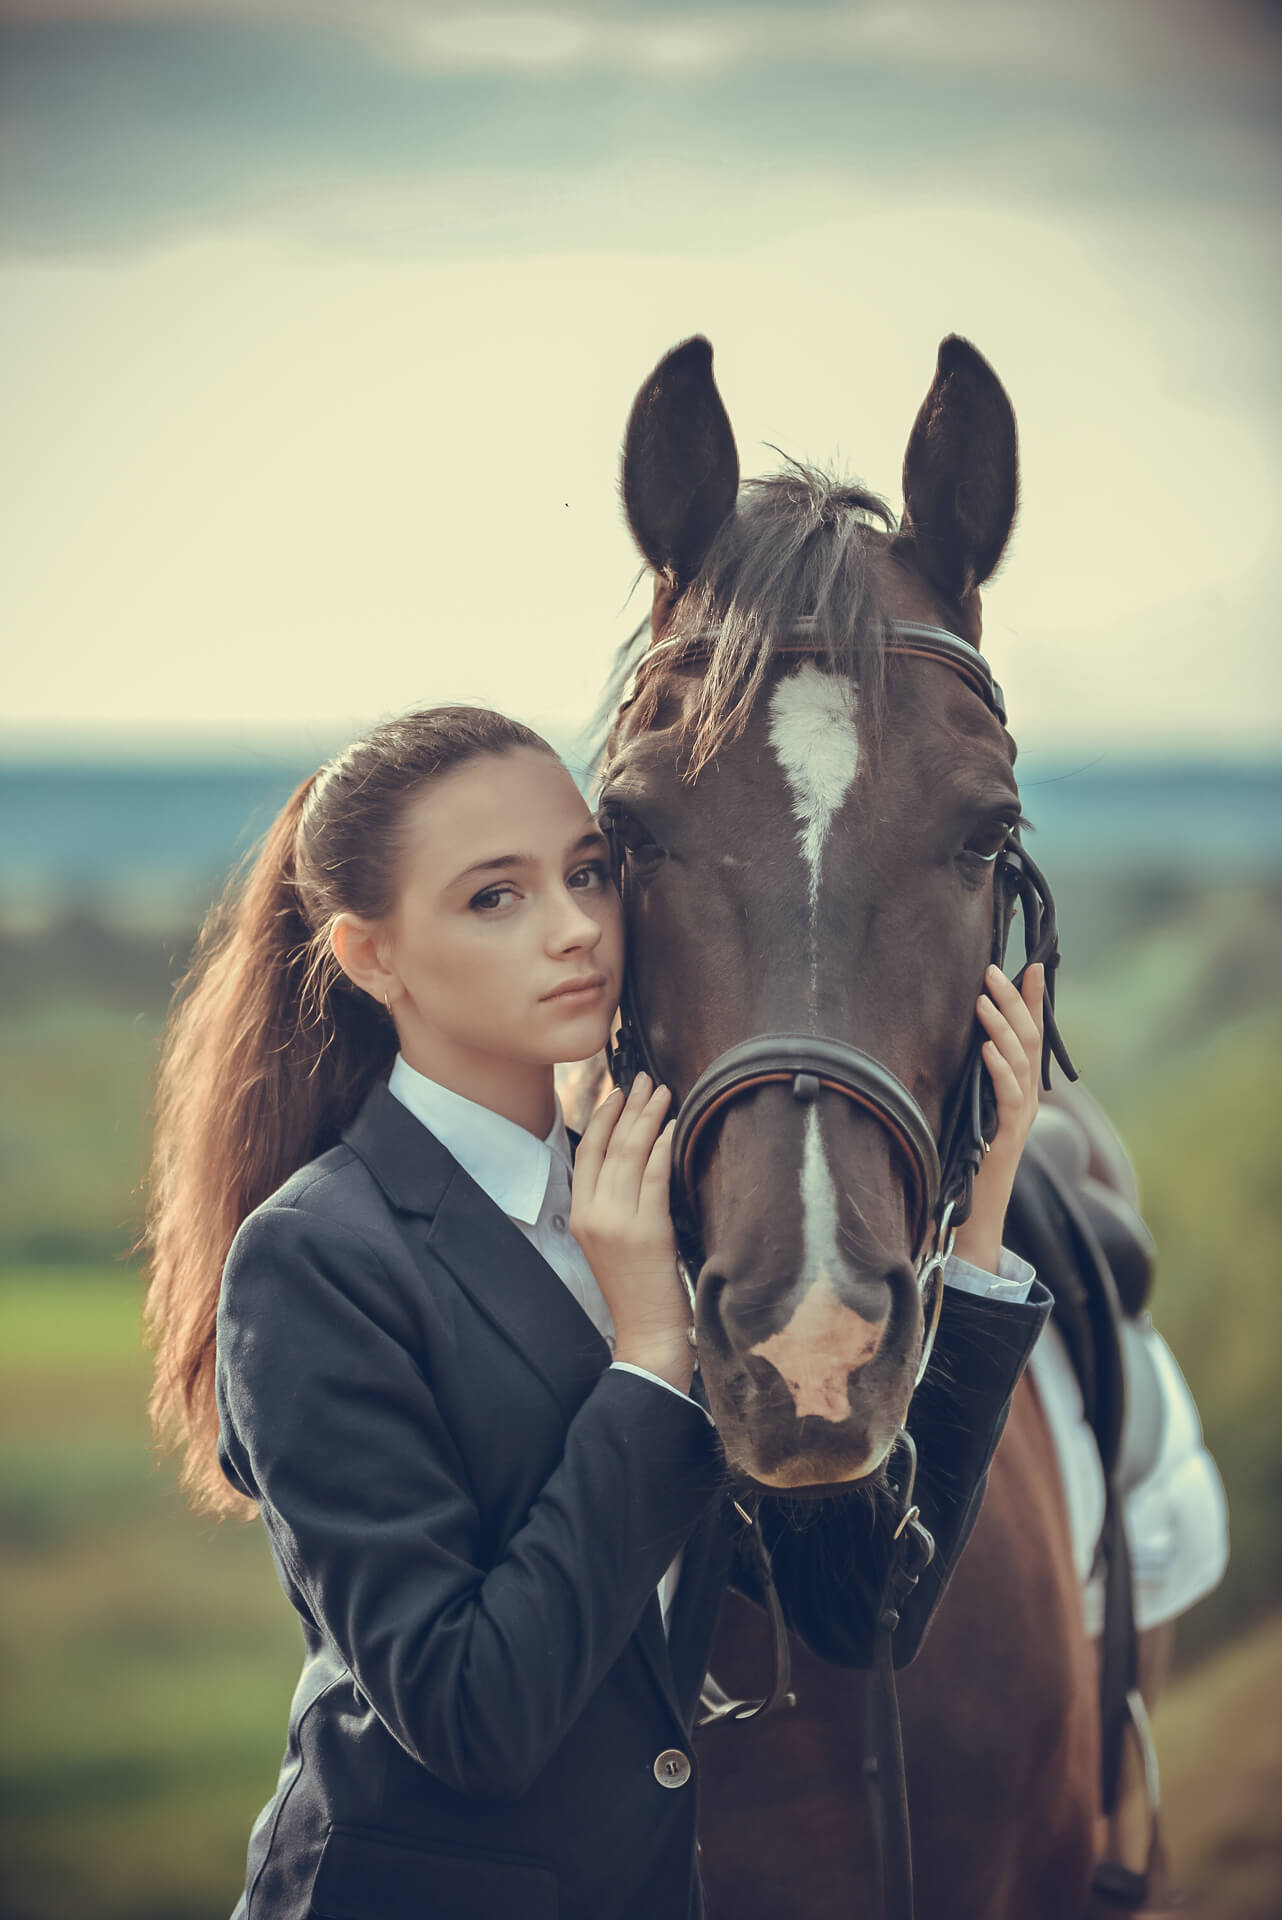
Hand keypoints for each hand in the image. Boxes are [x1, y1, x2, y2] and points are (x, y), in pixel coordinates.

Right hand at [569, 1073, 693, 1391]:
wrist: (647, 1332)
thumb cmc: (635, 1287)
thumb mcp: (609, 1241)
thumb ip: (611, 1203)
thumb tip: (630, 1159)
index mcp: (581, 1215)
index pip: (585, 1152)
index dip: (601, 1117)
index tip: (617, 1092)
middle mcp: (594, 1214)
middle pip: (609, 1146)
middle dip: (629, 1107)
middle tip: (645, 1079)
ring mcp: (618, 1223)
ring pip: (630, 1156)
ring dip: (648, 1118)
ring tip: (663, 1092)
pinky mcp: (647, 1232)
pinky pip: (654, 1178)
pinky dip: (662, 1148)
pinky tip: (672, 1127)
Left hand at [952, 963, 1043, 1275]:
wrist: (975, 1213)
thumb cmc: (968, 1160)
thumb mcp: (972, 1108)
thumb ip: (976, 1078)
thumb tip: (963, 1039)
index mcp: (1021, 1087)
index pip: (1031, 1035)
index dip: (1033, 1001)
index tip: (1031, 966)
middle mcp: (1027, 1098)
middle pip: (1029, 1040)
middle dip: (1015, 1001)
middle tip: (994, 970)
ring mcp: (1020, 1117)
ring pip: (1022, 1062)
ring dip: (1002, 1027)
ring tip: (983, 998)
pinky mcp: (1007, 1136)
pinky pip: (1009, 1097)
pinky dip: (999, 1070)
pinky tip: (985, 1049)